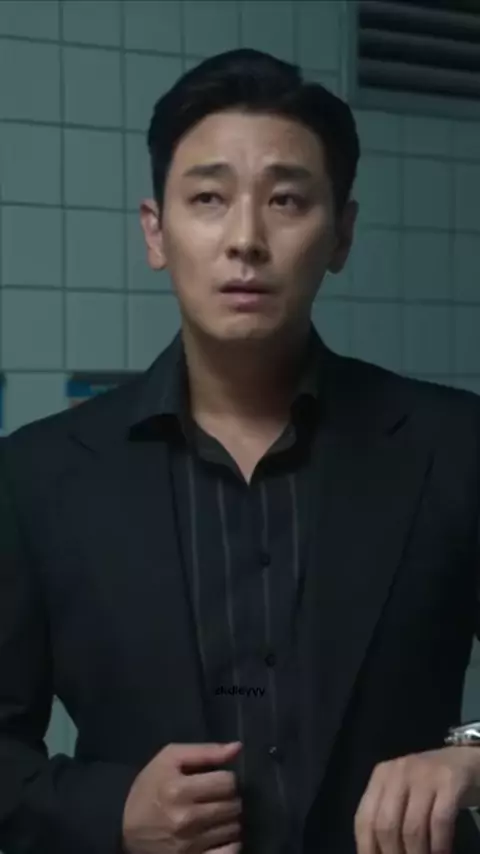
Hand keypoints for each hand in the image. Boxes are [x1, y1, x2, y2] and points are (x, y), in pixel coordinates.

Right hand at [122, 741, 242, 853]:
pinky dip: (230, 844)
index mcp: (179, 790)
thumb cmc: (150, 788)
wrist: (124, 827)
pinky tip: (219, 835)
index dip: (225, 778)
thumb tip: (237, 748)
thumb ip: (205, 751)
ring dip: (229, 820)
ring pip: (234, 828)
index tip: (216, 780)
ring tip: (215, 815)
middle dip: (229, 799)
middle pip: (233, 805)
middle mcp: (186, 819)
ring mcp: (190, 845)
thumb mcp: (169, 759)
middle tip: (217, 798)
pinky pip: (230, 852)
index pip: (228, 782)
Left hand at [354, 746, 479, 853]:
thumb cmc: (431, 784)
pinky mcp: (450, 780)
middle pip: (386, 825)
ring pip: (412, 828)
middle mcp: (398, 771)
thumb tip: (377, 853)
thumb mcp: (404, 793)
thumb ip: (390, 816)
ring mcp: (424, 774)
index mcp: (381, 776)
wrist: (466, 760)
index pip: (364, 819)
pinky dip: (439, 846)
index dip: (367, 849)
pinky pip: (440, 821)